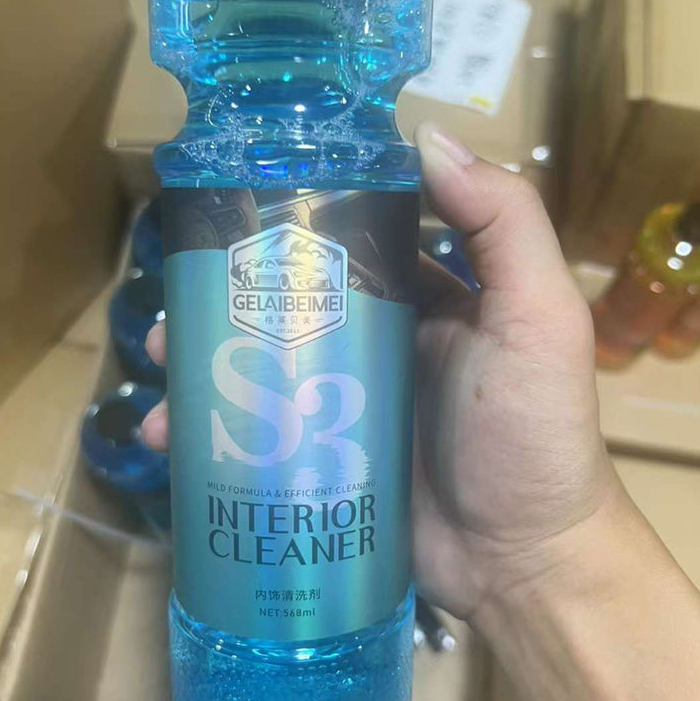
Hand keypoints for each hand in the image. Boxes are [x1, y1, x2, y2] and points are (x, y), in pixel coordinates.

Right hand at [142, 124, 620, 622]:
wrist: (523, 564)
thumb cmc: (534, 434)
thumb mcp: (539, 318)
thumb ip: (503, 223)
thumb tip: (427, 136)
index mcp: (427, 298)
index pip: (354, 240)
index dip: (297, 222)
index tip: (235, 211)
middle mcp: (383, 344)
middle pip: (291, 303)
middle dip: (230, 297)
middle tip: (177, 300)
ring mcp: (346, 407)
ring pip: (262, 369)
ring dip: (207, 361)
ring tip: (160, 363)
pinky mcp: (323, 465)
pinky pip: (258, 438)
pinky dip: (212, 435)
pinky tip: (171, 438)